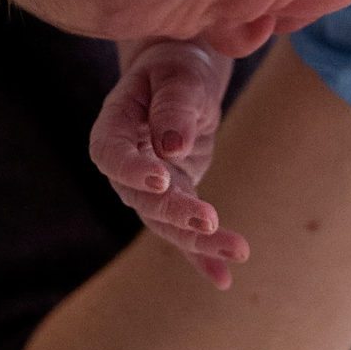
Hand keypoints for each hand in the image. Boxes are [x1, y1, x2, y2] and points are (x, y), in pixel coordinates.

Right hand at [88, 39, 248, 287]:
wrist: (181, 79)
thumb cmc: (176, 69)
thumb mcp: (179, 75)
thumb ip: (175, 106)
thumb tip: (174, 147)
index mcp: (114, 127)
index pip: (111, 155)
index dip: (132, 170)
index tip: (161, 177)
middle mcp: (126, 165)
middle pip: (142, 198)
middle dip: (176, 213)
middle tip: (209, 221)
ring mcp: (149, 187)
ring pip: (166, 222)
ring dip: (199, 242)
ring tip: (239, 251)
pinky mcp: (174, 199)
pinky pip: (184, 232)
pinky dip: (203, 257)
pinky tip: (223, 280)